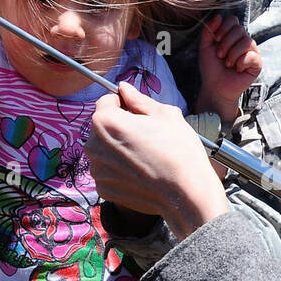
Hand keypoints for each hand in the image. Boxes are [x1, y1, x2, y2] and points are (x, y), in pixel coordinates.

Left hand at [86, 83, 229, 239]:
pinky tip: (141, 171)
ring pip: (105, 149)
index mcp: (106, 121)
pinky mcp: (104, 188)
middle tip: (146, 136)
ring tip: (145, 155)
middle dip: (120, 127)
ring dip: (119, 148)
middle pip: (103, 127)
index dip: (124, 103)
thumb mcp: (165, 114)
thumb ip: (138, 99)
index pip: (106, 101)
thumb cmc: (179, 151)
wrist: (186, 193)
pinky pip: (109, 171)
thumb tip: (124, 88)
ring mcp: (97, 170)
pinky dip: (121, 169)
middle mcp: (94, 145)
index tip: (138, 113)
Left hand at [196, 14, 261, 121]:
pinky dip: (241, 62)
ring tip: (228, 64)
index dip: (224, 28)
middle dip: (226, 43)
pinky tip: (237, 69)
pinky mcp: (257, 63)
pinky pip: (252, 56)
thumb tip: (218, 16)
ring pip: (246, 41)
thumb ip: (209, 31)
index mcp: (231, 35)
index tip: (216, 40)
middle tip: (220, 56)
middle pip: (239, 29)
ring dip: (232, 54)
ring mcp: (252, 51)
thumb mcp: (205, 47)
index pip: (233, 20)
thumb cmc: (211, 68)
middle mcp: (243, 41)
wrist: (215, 87)